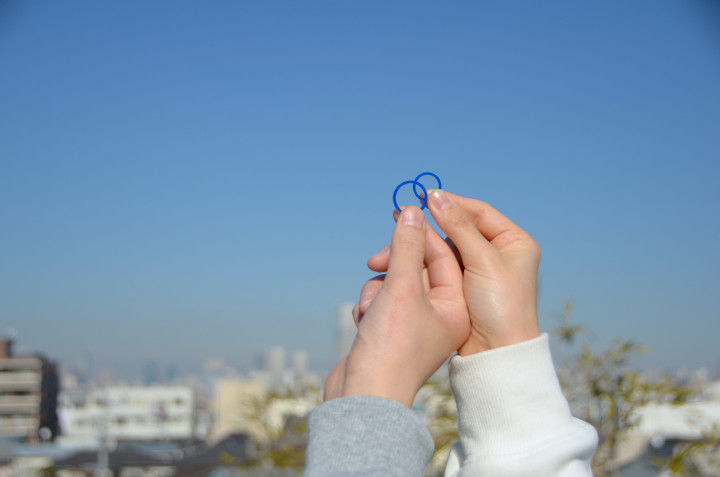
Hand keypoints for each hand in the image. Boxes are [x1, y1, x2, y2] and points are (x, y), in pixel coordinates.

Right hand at [324, 206, 469, 406]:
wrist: (366, 399)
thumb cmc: (395, 347)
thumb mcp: (405, 288)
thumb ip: (408, 246)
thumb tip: (411, 210)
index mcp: (459, 302)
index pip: (445, 252)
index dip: (423, 230)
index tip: (400, 211)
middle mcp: (444, 311)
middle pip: (418, 265)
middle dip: (394, 265)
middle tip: (375, 261)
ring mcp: (418, 322)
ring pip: (396, 282)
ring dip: (378, 289)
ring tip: (370, 308)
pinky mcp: (395, 331)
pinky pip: (384, 301)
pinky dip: (371, 304)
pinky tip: (364, 321)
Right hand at [368, 191, 540, 355]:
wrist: (497, 356)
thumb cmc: (501, 307)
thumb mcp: (483, 260)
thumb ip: (459, 226)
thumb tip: (434, 195)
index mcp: (513, 242)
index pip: (477, 212)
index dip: (449, 203)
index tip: (420, 198)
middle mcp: (497, 254)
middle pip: (454, 231)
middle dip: (425, 232)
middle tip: (395, 223)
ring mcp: (477, 273)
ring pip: (440, 251)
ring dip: (415, 252)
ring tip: (384, 257)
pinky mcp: (460, 290)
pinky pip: (435, 270)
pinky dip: (417, 268)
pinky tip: (396, 268)